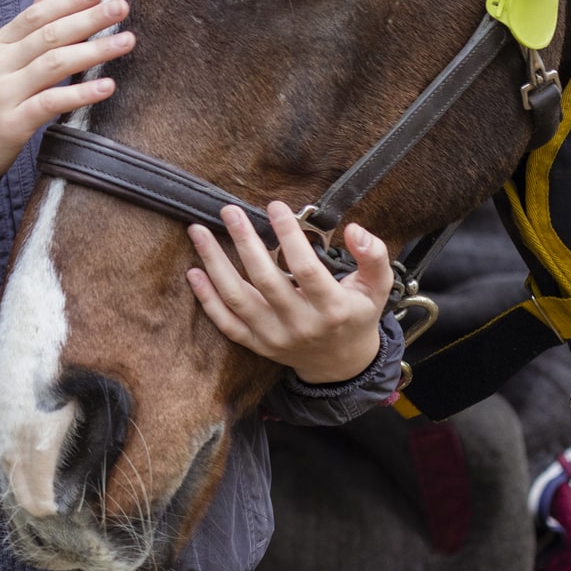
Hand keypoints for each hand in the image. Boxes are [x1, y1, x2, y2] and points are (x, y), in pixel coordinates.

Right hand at [0, 0, 130, 182]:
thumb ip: (26, 27)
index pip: (35, 16)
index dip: (67, 2)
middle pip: (48, 36)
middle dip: (88, 19)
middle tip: (121, 8)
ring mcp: (4, 93)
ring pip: (53, 64)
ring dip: (93, 51)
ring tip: (126, 41)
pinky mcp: (13, 123)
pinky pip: (51, 103)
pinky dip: (80, 93)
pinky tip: (107, 86)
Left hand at [187, 202, 390, 383]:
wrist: (341, 364)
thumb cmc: (356, 315)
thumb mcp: (377, 287)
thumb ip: (373, 256)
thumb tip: (355, 229)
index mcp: (333, 308)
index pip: (306, 268)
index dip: (289, 236)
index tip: (275, 207)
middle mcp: (301, 325)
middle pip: (265, 280)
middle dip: (245, 242)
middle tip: (230, 211)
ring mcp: (274, 337)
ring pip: (237, 299)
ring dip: (214, 263)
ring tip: (198, 232)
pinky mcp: (256, 344)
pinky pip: (226, 323)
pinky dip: (207, 299)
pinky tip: (193, 272)